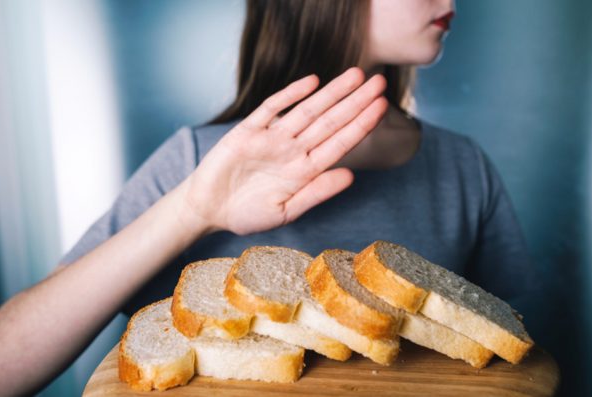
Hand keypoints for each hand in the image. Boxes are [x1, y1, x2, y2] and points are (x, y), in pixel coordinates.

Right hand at [184, 67, 387, 235]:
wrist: (208, 209)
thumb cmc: (247, 214)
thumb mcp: (285, 211)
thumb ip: (316, 193)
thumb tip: (351, 176)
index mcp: (305, 171)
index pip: (340, 143)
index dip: (361, 125)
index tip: (382, 108)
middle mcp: (293, 150)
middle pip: (330, 121)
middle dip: (355, 102)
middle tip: (380, 82)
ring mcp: (272, 138)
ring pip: (307, 110)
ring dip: (331, 93)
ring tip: (356, 75)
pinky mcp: (248, 131)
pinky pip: (272, 108)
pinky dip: (291, 94)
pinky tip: (312, 82)